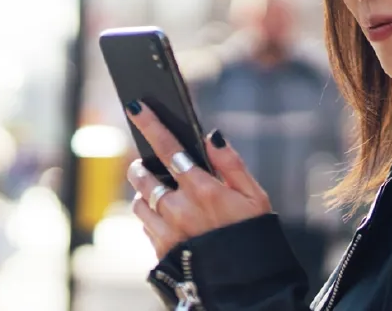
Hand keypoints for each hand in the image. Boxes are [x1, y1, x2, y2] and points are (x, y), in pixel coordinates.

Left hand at [123, 100, 271, 257]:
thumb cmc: (253, 235)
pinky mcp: (160, 249)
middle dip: (142, 166)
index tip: (136, 107)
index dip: (151, 125)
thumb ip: (232, 164)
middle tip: (150, 165)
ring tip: (164, 197)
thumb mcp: (255, 197)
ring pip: (139, 201)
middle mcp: (180, 208)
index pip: (170, 148)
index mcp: (205, 190)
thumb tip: (211, 136)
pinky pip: (145, 225)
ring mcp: (167, 230)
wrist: (247, 283)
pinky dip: (152, 218)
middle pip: (143, 174)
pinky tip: (171, 221)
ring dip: (146, 194)